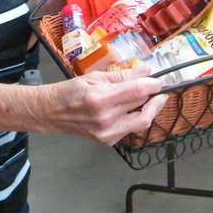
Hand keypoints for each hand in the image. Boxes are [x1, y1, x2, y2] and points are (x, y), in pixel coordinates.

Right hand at [42, 66, 167, 145]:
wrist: (53, 113)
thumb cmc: (72, 90)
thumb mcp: (95, 76)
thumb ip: (122, 75)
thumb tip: (146, 71)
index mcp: (100, 98)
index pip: (137, 91)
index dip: (153, 84)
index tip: (159, 79)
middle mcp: (105, 118)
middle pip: (142, 106)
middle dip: (153, 95)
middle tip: (157, 87)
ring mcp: (108, 133)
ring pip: (142, 121)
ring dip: (150, 108)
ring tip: (152, 98)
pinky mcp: (108, 141)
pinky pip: (131, 128)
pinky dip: (137, 117)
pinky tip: (133, 109)